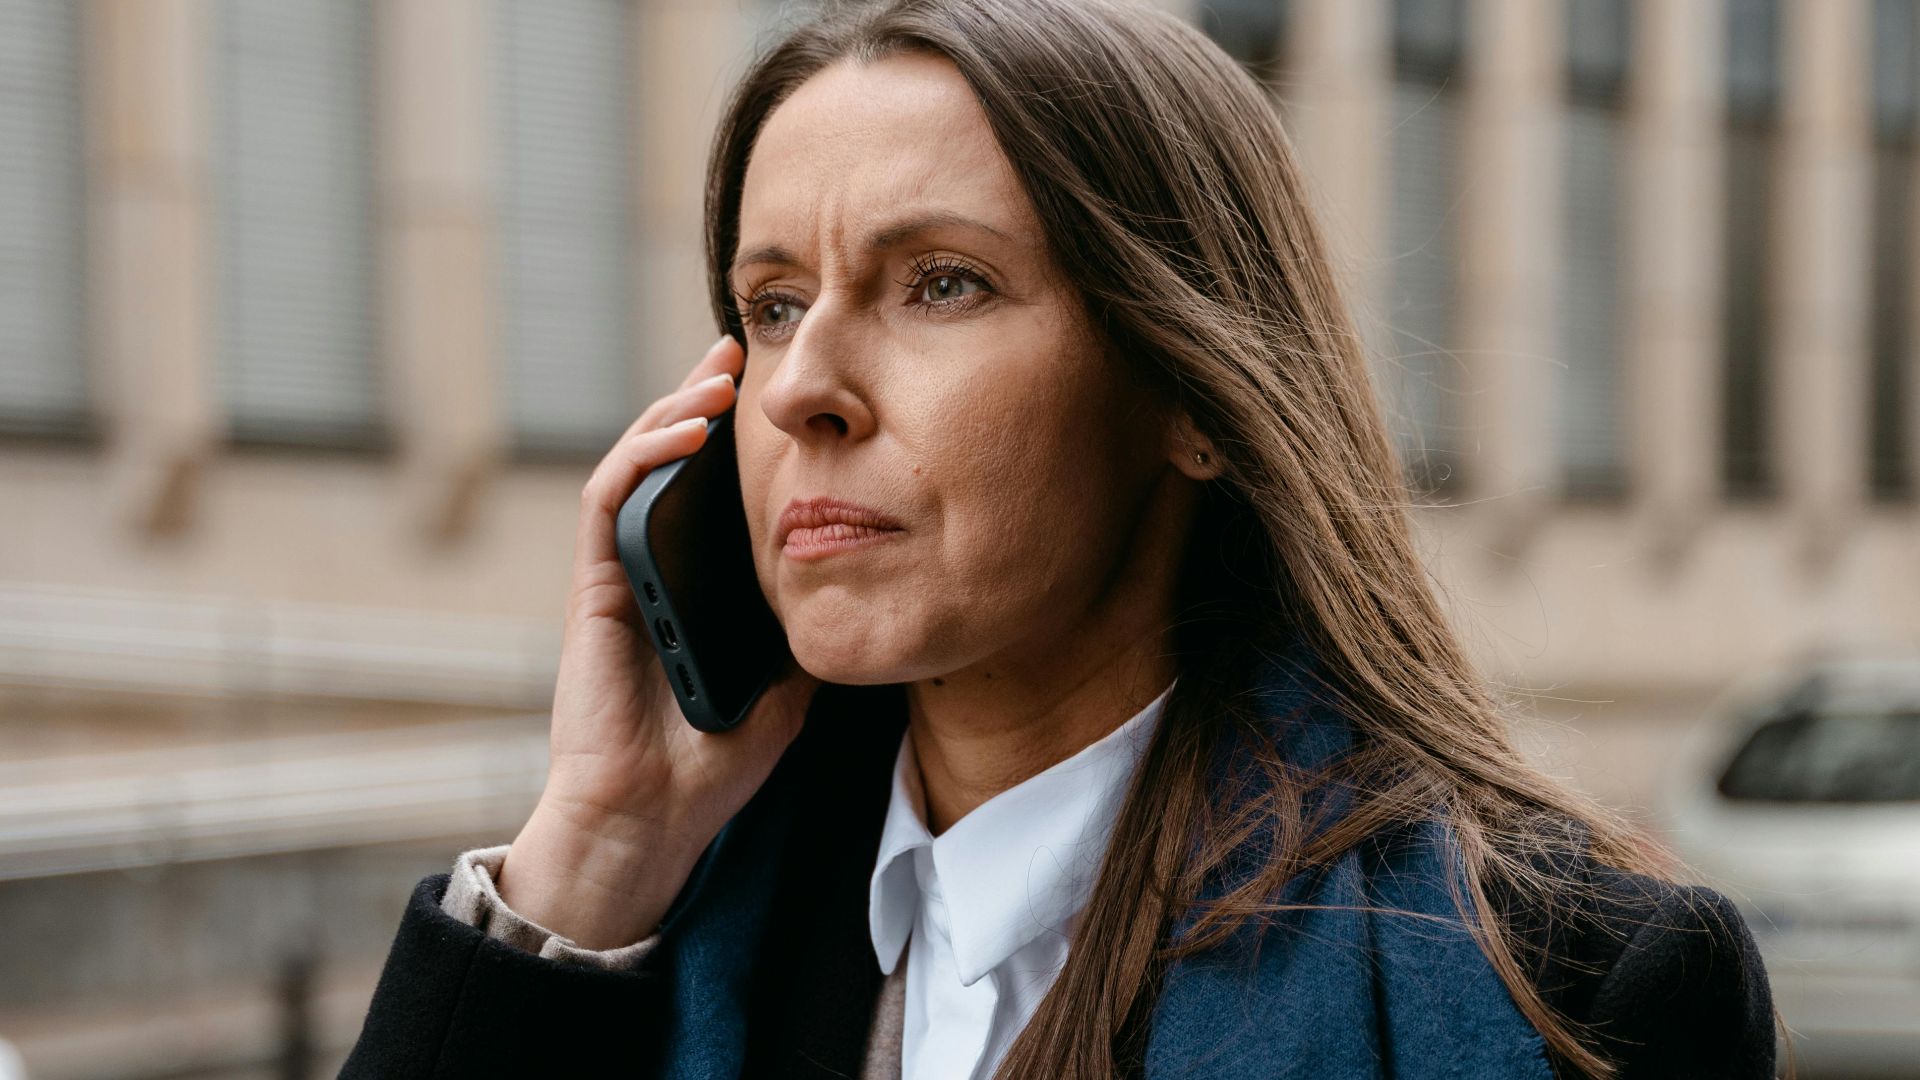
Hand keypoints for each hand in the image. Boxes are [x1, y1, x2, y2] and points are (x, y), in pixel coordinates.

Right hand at [498, 334, 820, 949]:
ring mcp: (621, 573)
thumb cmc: (712, 763)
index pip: (714, 489)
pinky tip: (684, 429)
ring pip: (635, 463)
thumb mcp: (787, 687)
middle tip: (743, 351)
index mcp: (697, 584)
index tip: (781, 393)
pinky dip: (641, 456)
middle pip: (671, 458)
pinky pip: (609, 503)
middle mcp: (655, 566)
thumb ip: (805, 632)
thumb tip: (864, 589)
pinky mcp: (595, 587)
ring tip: (718, 373)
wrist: (652, 817)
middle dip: (702, 396)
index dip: (740, 435)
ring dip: (673, 409)